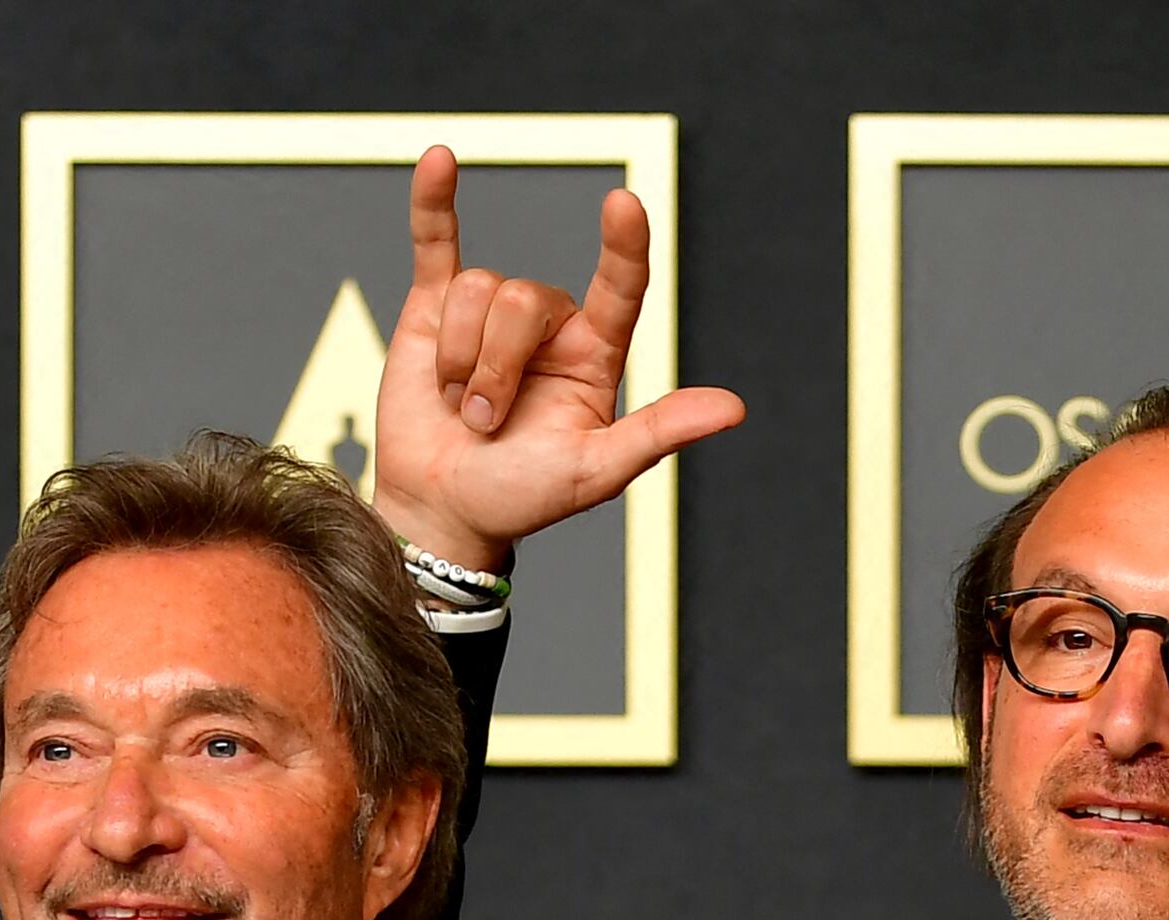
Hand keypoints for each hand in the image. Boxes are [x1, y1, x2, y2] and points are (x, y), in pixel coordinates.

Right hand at [376, 152, 746, 572]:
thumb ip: (658, 433)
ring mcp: (491, 313)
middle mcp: (548, 326)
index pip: (620, 288)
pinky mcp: (434, 306)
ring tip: (458, 406)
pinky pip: (437, 241)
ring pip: (476, 290)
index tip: (625, 205)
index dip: (623, 246)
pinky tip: (440, 160)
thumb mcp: (596, 472)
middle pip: (524, 298)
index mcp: (594, 356)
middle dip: (496, 366)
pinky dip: (434, 201)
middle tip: (485, 422)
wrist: (444, 509)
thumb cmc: (522, 496)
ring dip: (457, 359)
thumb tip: (734, 408)